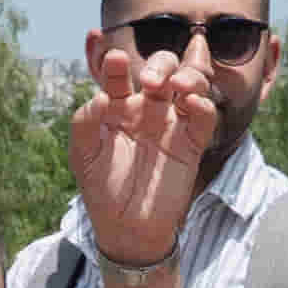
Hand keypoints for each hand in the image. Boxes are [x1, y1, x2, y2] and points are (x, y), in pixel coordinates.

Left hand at [64, 32, 226, 271]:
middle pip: (162, 69)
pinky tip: (191, 103)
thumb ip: (85, 123)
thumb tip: (100, 97)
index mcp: (118, 106)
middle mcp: (147, 109)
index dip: (117, 65)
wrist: (126, 228)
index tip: (115, 59)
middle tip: (150, 81)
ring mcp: (172, 123)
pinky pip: (204, 117)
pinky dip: (202, 105)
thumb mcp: (83, 155)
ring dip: (187, 76)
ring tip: (176, 86)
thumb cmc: (102, 188)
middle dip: (160, 65)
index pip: (119, 76)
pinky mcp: (192, 143)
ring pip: (189, 84)